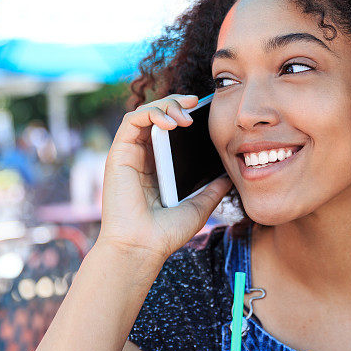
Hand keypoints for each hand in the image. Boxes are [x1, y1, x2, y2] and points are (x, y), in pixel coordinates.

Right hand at [97, 93, 231, 262]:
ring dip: (166, 105)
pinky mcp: (119, 153)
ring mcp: (130, 153)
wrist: (143, 248)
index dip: (186, 113)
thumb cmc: (166, 232)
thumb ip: (213, 189)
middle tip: (196, 103)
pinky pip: (132, 120)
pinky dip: (151, 113)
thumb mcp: (199, 205)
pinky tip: (170, 122)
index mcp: (160, 165)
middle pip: (158, 115)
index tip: (206, 110)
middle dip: (177, 103)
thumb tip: (232, 175)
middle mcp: (143, 156)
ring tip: (185, 115)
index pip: (172, 129)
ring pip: (145, 112)